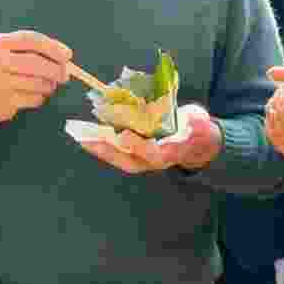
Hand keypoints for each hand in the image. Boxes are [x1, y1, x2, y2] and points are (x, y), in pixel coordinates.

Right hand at [0, 31, 71, 123]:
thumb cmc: (2, 69)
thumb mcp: (10, 52)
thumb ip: (35, 50)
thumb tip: (66, 57)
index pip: (30, 39)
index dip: (52, 46)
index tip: (68, 55)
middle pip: (35, 62)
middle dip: (56, 69)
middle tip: (65, 76)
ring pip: (37, 83)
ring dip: (49, 85)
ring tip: (48, 85)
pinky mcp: (4, 102)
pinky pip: (34, 99)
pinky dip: (41, 97)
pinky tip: (35, 95)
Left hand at [80, 105, 222, 173]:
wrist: (196, 144)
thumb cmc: (197, 131)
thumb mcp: (202, 127)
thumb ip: (198, 126)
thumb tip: (195, 123)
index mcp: (169, 153)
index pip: (153, 153)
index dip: (139, 145)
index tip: (125, 135)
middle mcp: (153, 160)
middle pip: (128, 160)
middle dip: (108, 151)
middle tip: (90, 140)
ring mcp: (143, 158)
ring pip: (118, 157)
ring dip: (99, 148)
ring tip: (81, 137)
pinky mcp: (134, 153)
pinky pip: (115, 150)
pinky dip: (101, 143)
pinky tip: (86, 135)